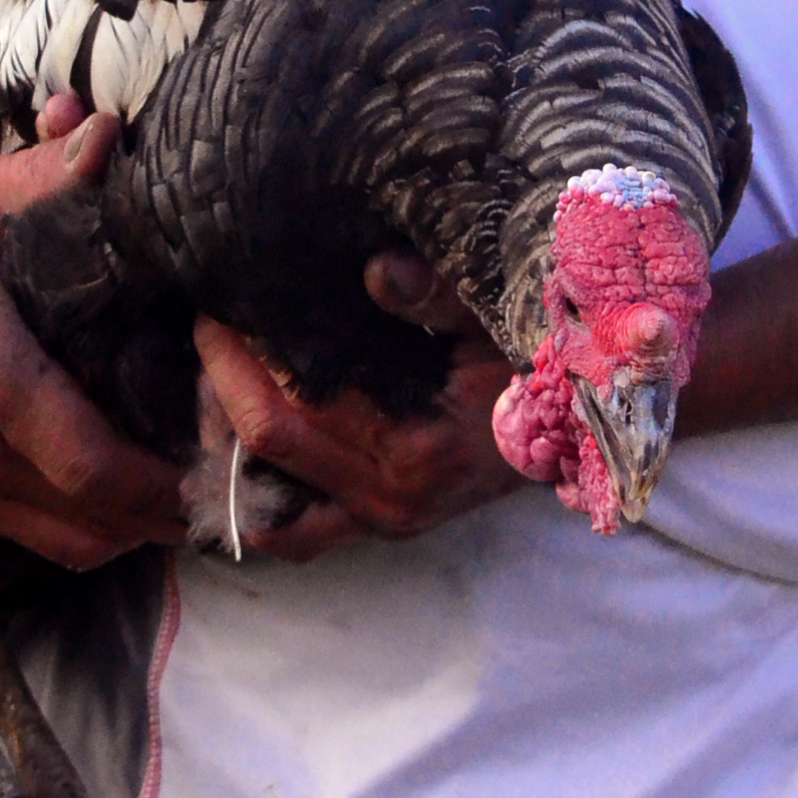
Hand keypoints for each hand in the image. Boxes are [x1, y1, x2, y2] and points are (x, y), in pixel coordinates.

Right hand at [0, 97, 188, 568]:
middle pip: (89, 522)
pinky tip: (111, 488)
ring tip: (178, 488)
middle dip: (163, 511)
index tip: (219, 462)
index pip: (93, 466)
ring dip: (124, 527)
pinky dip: (74, 523)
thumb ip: (54, 173)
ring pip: (59, 542)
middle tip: (219, 481)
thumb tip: (117, 133)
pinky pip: (20, 532)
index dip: (164, 479)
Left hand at [192, 253, 521, 564]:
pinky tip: (250, 443)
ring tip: (216, 389)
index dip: (231, 366)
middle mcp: (388, 502)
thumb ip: (436, 296)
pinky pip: (304, 528)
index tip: (211, 314)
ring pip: (273, 513)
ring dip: (233, 456)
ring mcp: (386, 520)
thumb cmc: (542, 363)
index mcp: (407, 453)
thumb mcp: (495, 317)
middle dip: (217, 403)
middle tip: (206, 342)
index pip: (279, 420)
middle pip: (260, 465)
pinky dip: (267, 493)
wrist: (591, 426)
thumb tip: (377, 269)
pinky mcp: (386, 520)